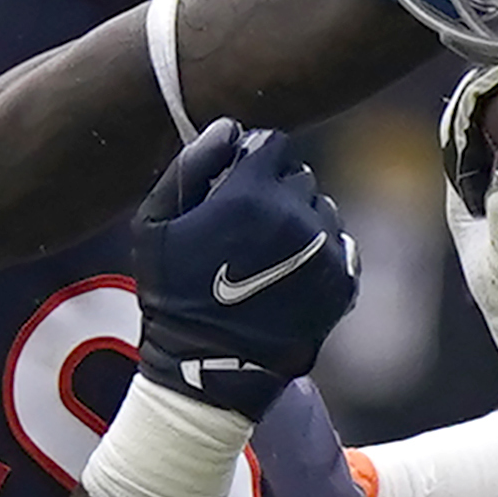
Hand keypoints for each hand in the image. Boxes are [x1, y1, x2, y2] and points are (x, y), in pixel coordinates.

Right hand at [130, 125, 356, 418]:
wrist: (209, 369)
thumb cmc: (172, 296)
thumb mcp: (155, 225)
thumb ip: (191, 166)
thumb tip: (230, 127)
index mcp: (252, 194)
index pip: (273, 143)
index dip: (252, 160)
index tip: (236, 184)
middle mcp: (297, 216)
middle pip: (299, 176)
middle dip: (276, 191)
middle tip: (247, 228)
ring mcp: (325, 252)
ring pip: (323, 211)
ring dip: (301, 222)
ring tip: (268, 256)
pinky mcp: (342, 283)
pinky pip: (341, 247)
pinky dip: (321, 255)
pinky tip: (291, 278)